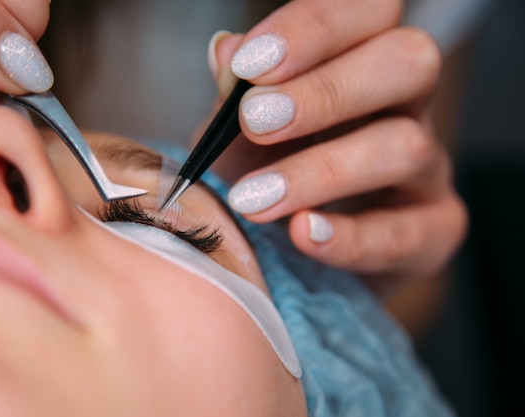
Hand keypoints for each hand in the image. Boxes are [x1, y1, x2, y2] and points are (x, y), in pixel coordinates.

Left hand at [207, 0, 467, 295]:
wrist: (294, 253)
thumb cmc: (268, 175)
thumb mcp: (239, 134)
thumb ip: (234, 97)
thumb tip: (226, 51)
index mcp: (363, 62)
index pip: (367, 12)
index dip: (312, 29)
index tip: (248, 65)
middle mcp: (405, 106)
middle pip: (408, 62)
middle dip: (326, 91)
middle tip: (256, 122)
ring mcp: (427, 169)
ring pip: (406, 146)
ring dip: (322, 171)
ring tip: (256, 198)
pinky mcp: (434, 230)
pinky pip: (408, 232)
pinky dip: (351, 237)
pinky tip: (302, 232)